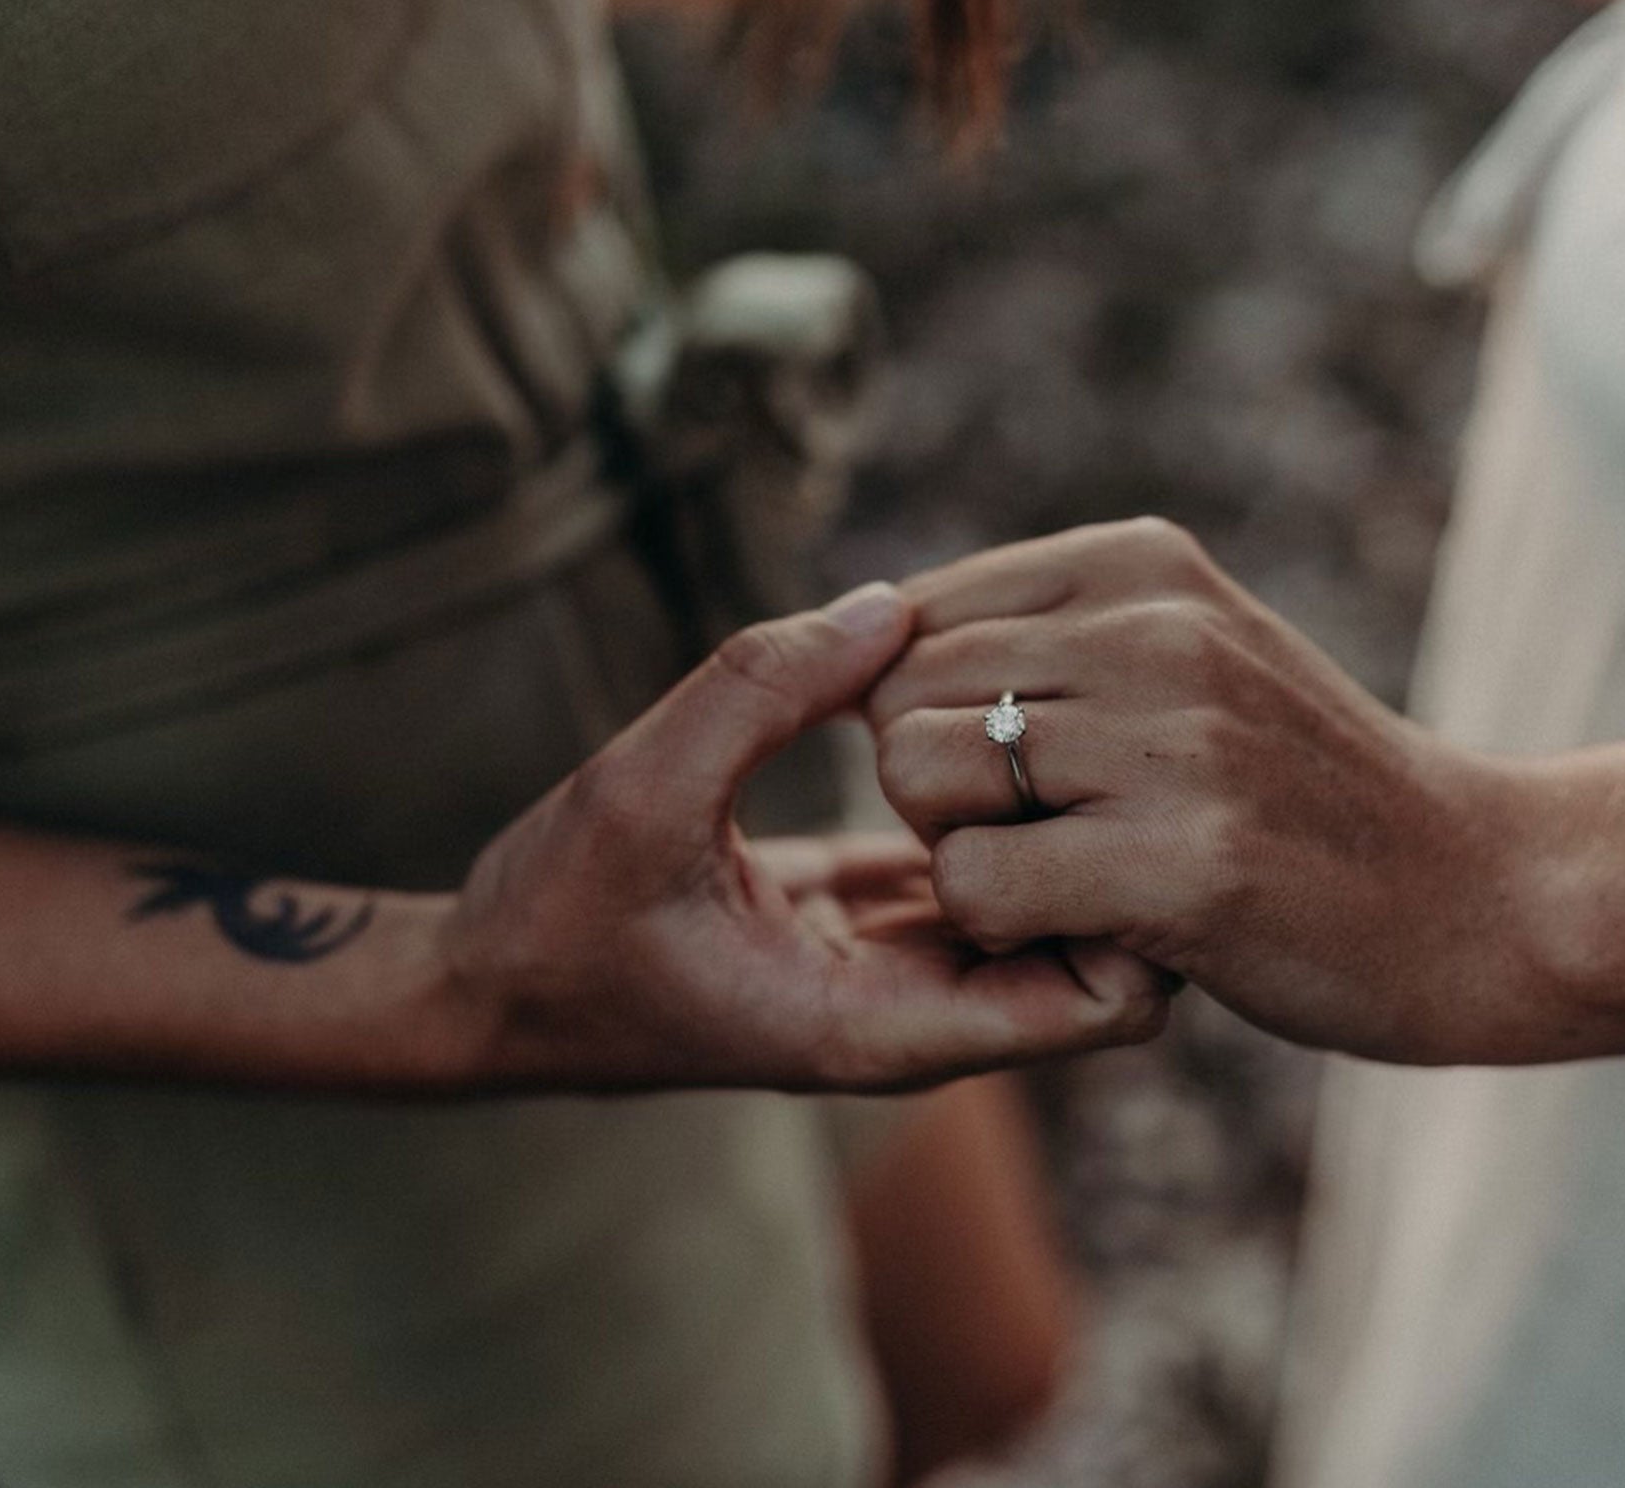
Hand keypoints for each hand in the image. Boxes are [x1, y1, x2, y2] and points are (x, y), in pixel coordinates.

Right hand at [446, 583, 1170, 1091]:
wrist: (479, 987)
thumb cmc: (551, 918)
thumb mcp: (642, 790)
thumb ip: (762, 691)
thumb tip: (893, 603)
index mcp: (880, 1021)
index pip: (1098, 1004)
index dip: (1145, 905)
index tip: (1121, 791)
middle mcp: (904, 1010)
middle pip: (1099, 958)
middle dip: (1123, 853)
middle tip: (1118, 727)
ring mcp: (883, 969)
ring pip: (1039, 910)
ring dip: (1058, 823)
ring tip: (1065, 705)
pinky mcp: (854, 923)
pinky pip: (966, 869)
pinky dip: (990, 808)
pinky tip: (979, 716)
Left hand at [866, 520, 1549, 1064]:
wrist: (1492, 897)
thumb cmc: (1308, 794)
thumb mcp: (1192, 655)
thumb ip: (1050, 630)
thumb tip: (869, 618)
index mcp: (1140, 562)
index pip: (909, 618)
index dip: (926, 719)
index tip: (1022, 778)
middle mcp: (1154, 626)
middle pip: (892, 694)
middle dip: (933, 788)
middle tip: (1047, 841)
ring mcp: (1175, 741)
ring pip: (913, 776)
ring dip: (964, 855)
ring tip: (1074, 881)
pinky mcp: (1186, 864)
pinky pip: (974, 884)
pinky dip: (1002, 930)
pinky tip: (1095, 935)